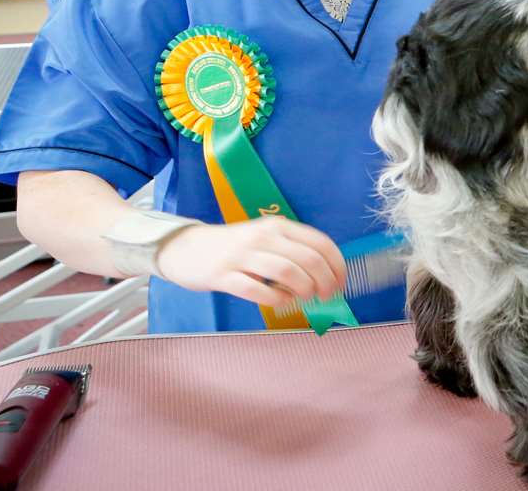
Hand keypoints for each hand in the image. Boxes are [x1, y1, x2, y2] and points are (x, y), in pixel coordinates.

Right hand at [153, 215, 348, 305]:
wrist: (186, 248)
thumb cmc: (234, 248)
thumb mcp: (266, 238)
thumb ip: (293, 251)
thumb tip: (327, 275)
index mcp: (278, 226)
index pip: (321, 243)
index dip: (337, 267)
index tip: (341, 284)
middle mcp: (263, 236)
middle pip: (308, 260)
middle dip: (325, 282)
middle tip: (326, 297)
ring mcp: (242, 255)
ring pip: (287, 272)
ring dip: (303, 290)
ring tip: (303, 298)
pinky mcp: (223, 275)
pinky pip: (257, 290)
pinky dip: (276, 300)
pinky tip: (279, 302)